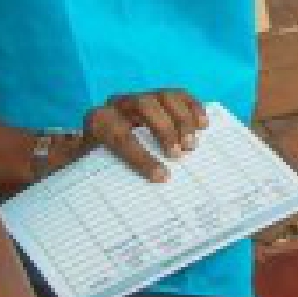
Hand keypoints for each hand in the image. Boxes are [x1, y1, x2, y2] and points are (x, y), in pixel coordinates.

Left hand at [82, 91, 208, 182]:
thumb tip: (131, 202)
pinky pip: (178, 95)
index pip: (119, 135)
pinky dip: (192, 107)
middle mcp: (118, 104)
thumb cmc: (100, 162)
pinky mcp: (158, 97)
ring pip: (163, 96)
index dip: (140, 156)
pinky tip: (203, 125)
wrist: (98, 141)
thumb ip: (106, 179)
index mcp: (98, 122)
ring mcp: (141, 97)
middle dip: (163, 129)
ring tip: (192, 145)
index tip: (161, 177)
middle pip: (143, 105)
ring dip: (181, 119)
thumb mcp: (94, 170)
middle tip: (178, 155)